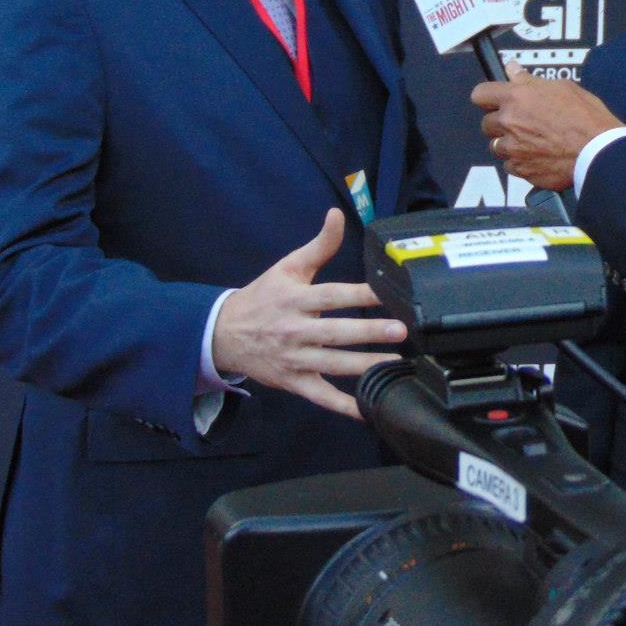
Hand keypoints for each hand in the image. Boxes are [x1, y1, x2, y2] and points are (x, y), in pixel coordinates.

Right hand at [211, 209, 406, 420]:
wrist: (224, 334)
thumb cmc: (264, 297)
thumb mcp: (288, 267)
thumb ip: (319, 245)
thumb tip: (337, 215)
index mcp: (295, 299)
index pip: (331, 296)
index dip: (359, 294)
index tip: (386, 292)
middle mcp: (295, 330)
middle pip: (336, 332)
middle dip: (369, 332)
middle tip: (400, 331)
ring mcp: (295, 359)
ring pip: (333, 365)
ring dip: (365, 366)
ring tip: (396, 364)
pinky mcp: (294, 382)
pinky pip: (321, 396)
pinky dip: (343, 406)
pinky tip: (368, 409)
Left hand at [475, 62, 625, 192]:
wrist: (598, 151)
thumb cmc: (585, 116)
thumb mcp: (562, 87)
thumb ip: (530, 80)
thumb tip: (512, 69)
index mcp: (516, 97)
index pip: (480, 94)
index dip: (488, 97)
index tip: (495, 100)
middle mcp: (509, 122)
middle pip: (486, 123)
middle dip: (501, 122)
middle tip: (523, 122)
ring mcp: (513, 149)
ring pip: (496, 146)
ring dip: (509, 143)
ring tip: (533, 141)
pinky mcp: (521, 170)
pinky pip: (510, 165)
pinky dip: (520, 162)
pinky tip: (539, 156)